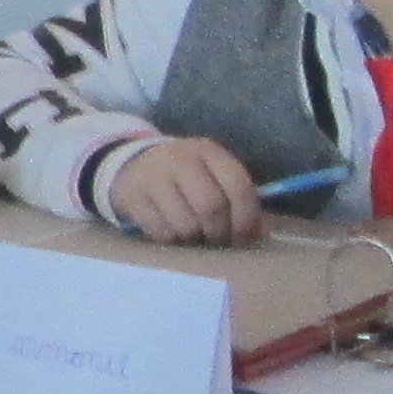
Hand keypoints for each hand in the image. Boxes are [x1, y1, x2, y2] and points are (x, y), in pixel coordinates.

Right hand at [106, 135, 270, 246]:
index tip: (245, 238)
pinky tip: (172, 231)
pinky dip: (172, 240)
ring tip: (194, 236)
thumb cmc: (185, 177)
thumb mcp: (212, 175)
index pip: (238, 186)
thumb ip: (237, 199)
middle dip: (219, 233)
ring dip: (194, 238)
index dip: (247, 218)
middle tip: (218, 241)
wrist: (132, 165)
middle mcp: (181, 160)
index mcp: (209, 152)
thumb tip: (260, 234)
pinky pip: (161, 232)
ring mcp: (154, 177)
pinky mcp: (133, 197)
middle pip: (211, 207)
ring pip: (186, 224)